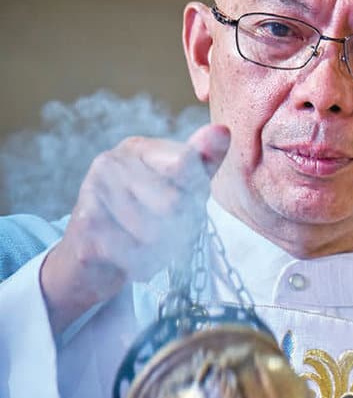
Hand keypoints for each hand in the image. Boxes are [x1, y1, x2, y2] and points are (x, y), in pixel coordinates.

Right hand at [40, 124, 230, 333]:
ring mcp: (92, 191)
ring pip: (154, 232)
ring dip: (159, 252)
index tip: (182, 205)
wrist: (91, 261)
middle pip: (174, 203)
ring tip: (144, 247)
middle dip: (178, 229)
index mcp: (138, 148)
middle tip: (163, 234)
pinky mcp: (84, 227)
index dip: (195, 197)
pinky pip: (133, 253)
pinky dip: (140, 266)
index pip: (188, 165)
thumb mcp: (179, 189)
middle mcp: (111, 162)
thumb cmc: (144, 220)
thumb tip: (223, 131)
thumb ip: (202, 163)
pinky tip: (129, 259)